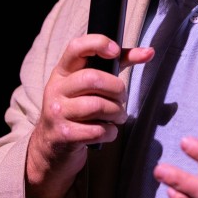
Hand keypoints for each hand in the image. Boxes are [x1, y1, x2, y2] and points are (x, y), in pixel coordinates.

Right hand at [25, 34, 153, 197]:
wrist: (48, 153)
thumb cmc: (77, 113)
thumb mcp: (90, 87)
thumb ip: (118, 66)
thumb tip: (149, 51)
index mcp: (64, 71)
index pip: (78, 45)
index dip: (99, 44)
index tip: (117, 51)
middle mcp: (57, 88)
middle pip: (99, 80)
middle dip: (119, 93)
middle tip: (120, 102)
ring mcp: (57, 112)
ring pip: (101, 106)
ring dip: (116, 115)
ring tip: (113, 121)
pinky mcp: (63, 136)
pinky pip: (98, 130)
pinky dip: (108, 134)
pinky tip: (104, 137)